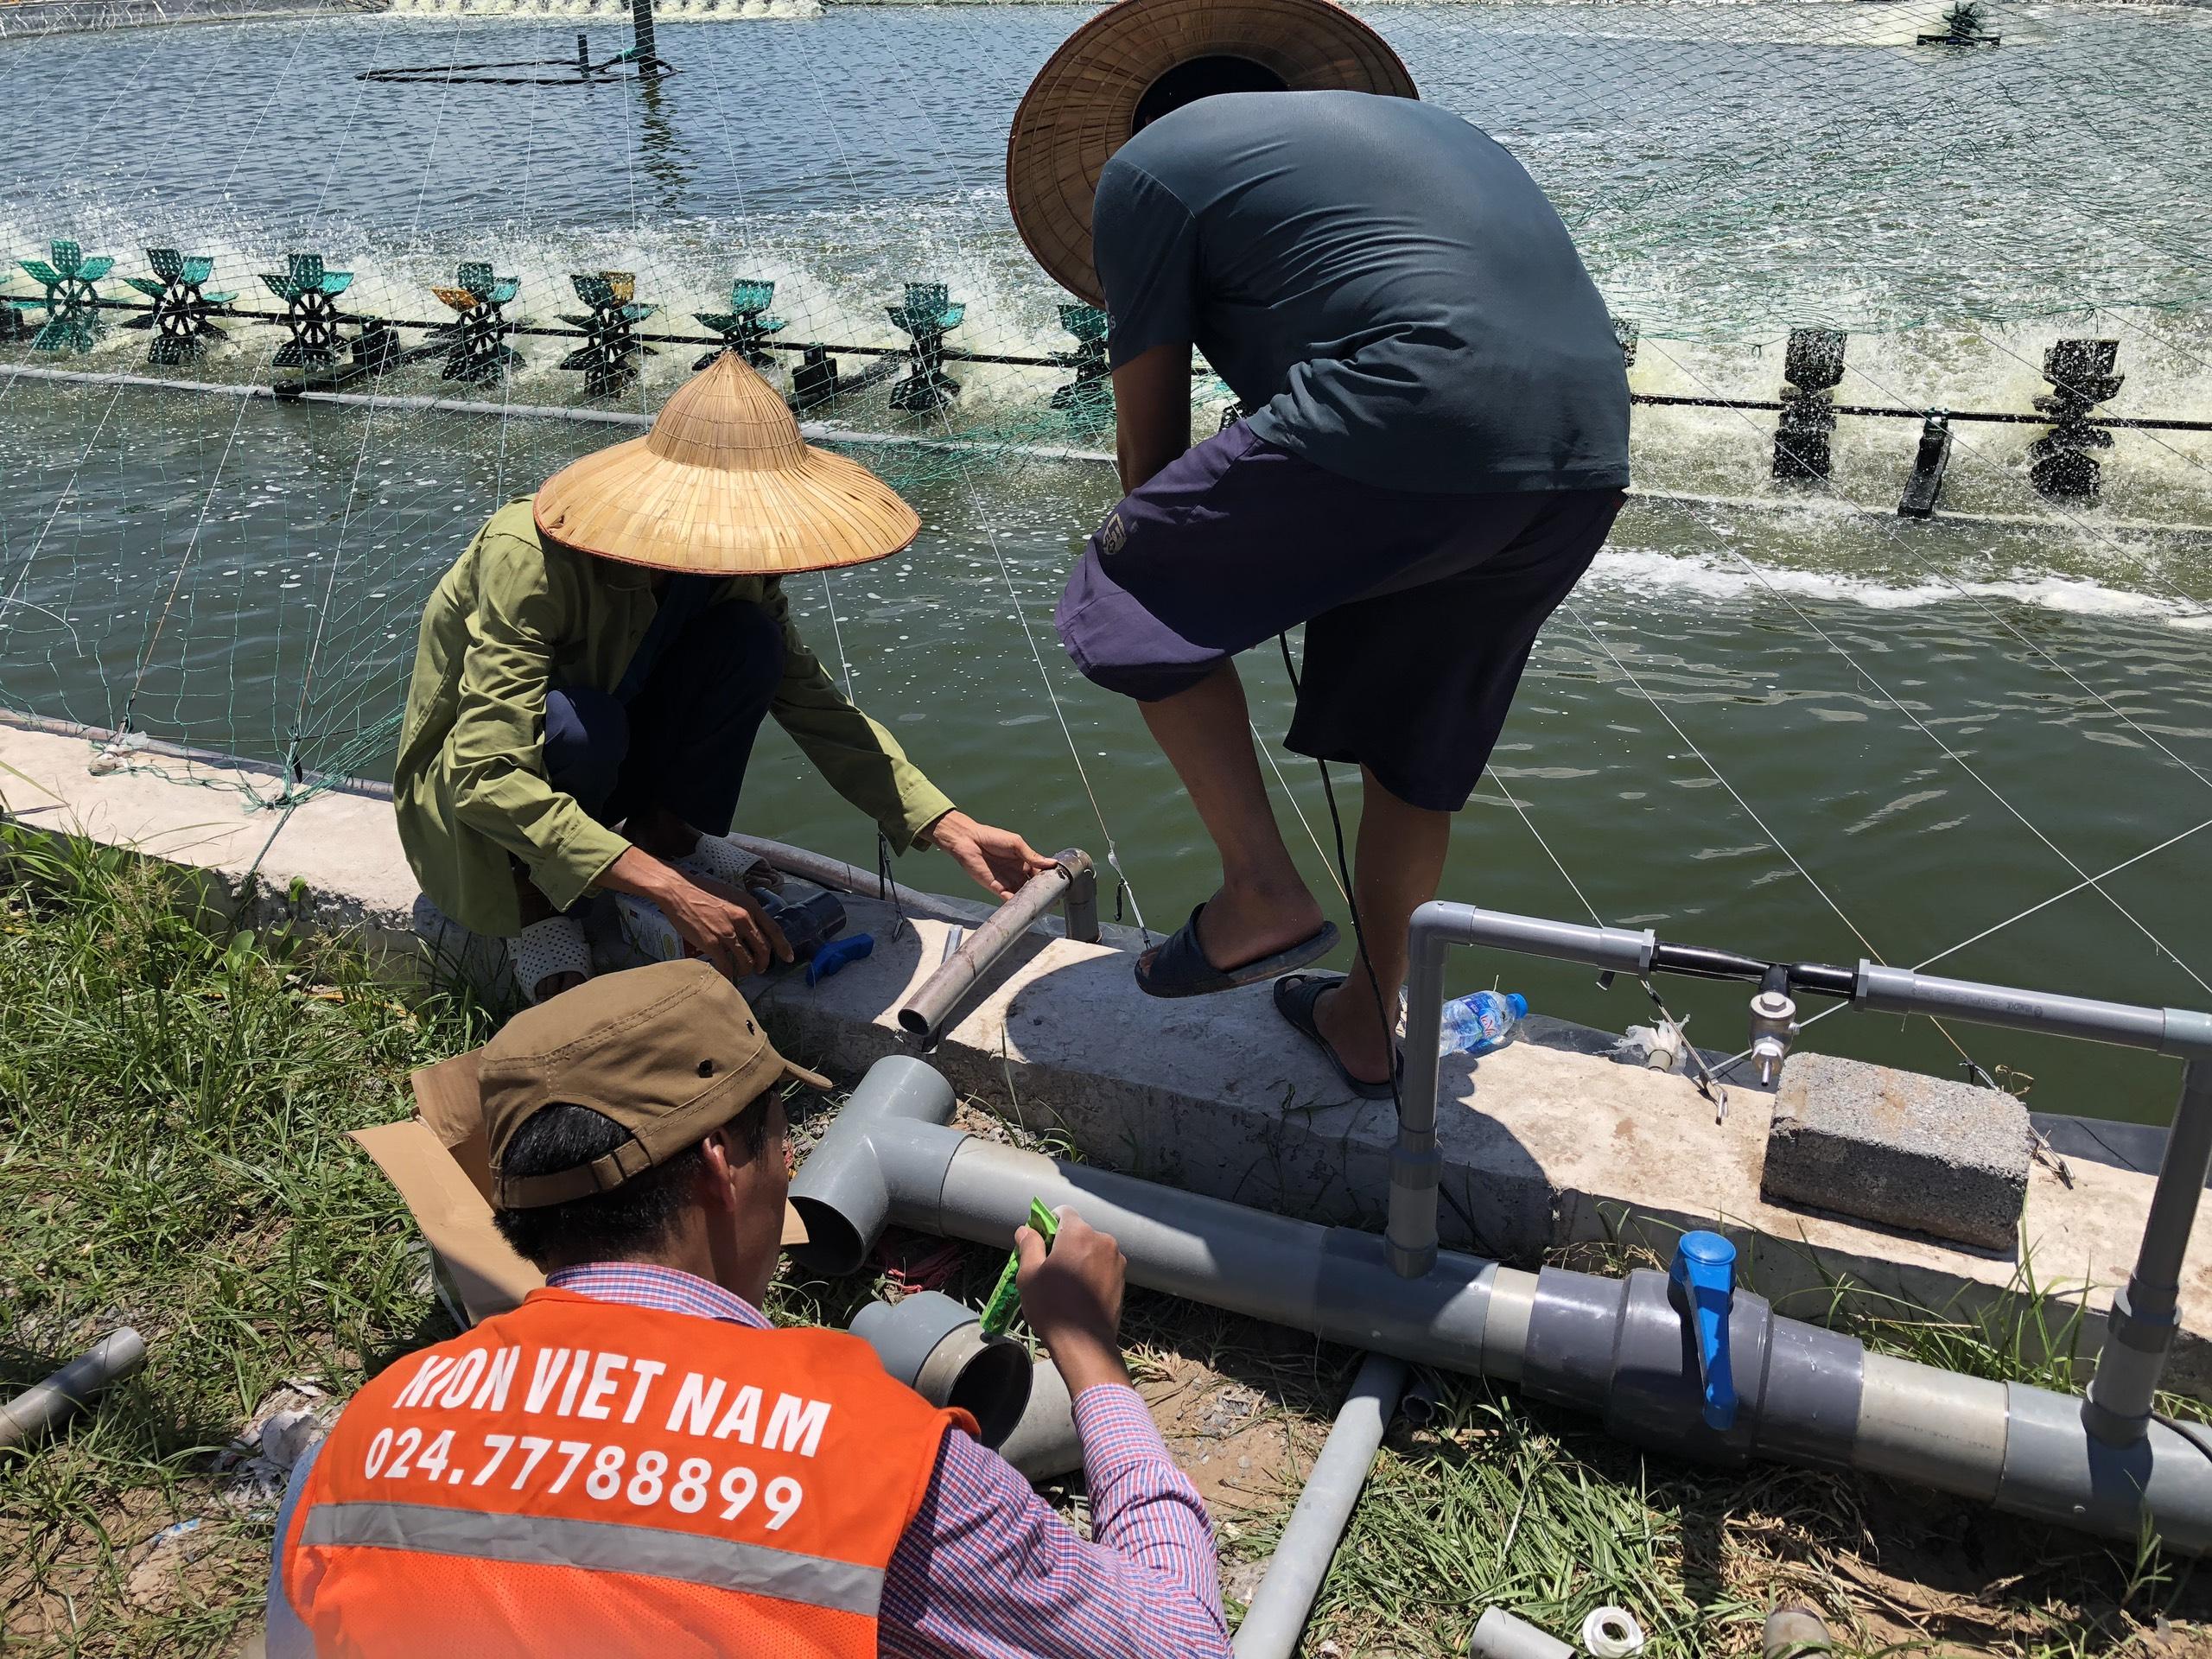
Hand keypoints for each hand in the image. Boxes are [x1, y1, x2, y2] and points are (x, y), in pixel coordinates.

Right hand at [605, 847, 791, 978]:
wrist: (679, 891)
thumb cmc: (704, 891)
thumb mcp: (733, 896)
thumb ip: (746, 911)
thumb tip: (754, 928)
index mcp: (750, 906)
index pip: (774, 930)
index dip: (783, 947)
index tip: (788, 958)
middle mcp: (743, 920)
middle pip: (763, 949)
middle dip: (764, 963)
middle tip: (760, 969)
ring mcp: (728, 933)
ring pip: (746, 960)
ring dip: (747, 970)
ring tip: (743, 971)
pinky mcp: (712, 943)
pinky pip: (726, 966)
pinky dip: (728, 974)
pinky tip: (726, 974)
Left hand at [927, 810, 1056, 902]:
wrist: (968, 841)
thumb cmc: (992, 837)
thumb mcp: (1016, 844)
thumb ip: (1032, 856)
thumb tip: (1052, 863)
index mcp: (1024, 861)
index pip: (1040, 874)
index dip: (1049, 881)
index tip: (1060, 888)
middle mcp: (1017, 873)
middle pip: (1033, 887)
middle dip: (1043, 894)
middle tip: (1054, 902)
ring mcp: (1008, 882)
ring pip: (1023, 895)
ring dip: (1031, 901)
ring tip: (1043, 907)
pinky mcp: (997, 888)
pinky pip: (1009, 899)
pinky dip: (1017, 904)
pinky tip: (1025, 908)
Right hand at [1016, 1208, 1129, 1395]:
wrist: (1085, 1343)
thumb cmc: (1052, 1306)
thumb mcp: (1029, 1275)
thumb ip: (1029, 1246)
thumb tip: (1026, 1229)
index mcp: (1079, 1233)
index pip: (1062, 1212)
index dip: (1048, 1224)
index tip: (1040, 1244)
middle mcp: (1102, 1240)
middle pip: (1078, 1231)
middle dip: (1063, 1243)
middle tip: (1049, 1269)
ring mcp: (1116, 1259)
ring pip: (1091, 1249)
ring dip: (1078, 1257)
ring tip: (1065, 1285)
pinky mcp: (1123, 1278)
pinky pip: (1102, 1264)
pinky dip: (1091, 1271)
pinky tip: (1080, 1293)